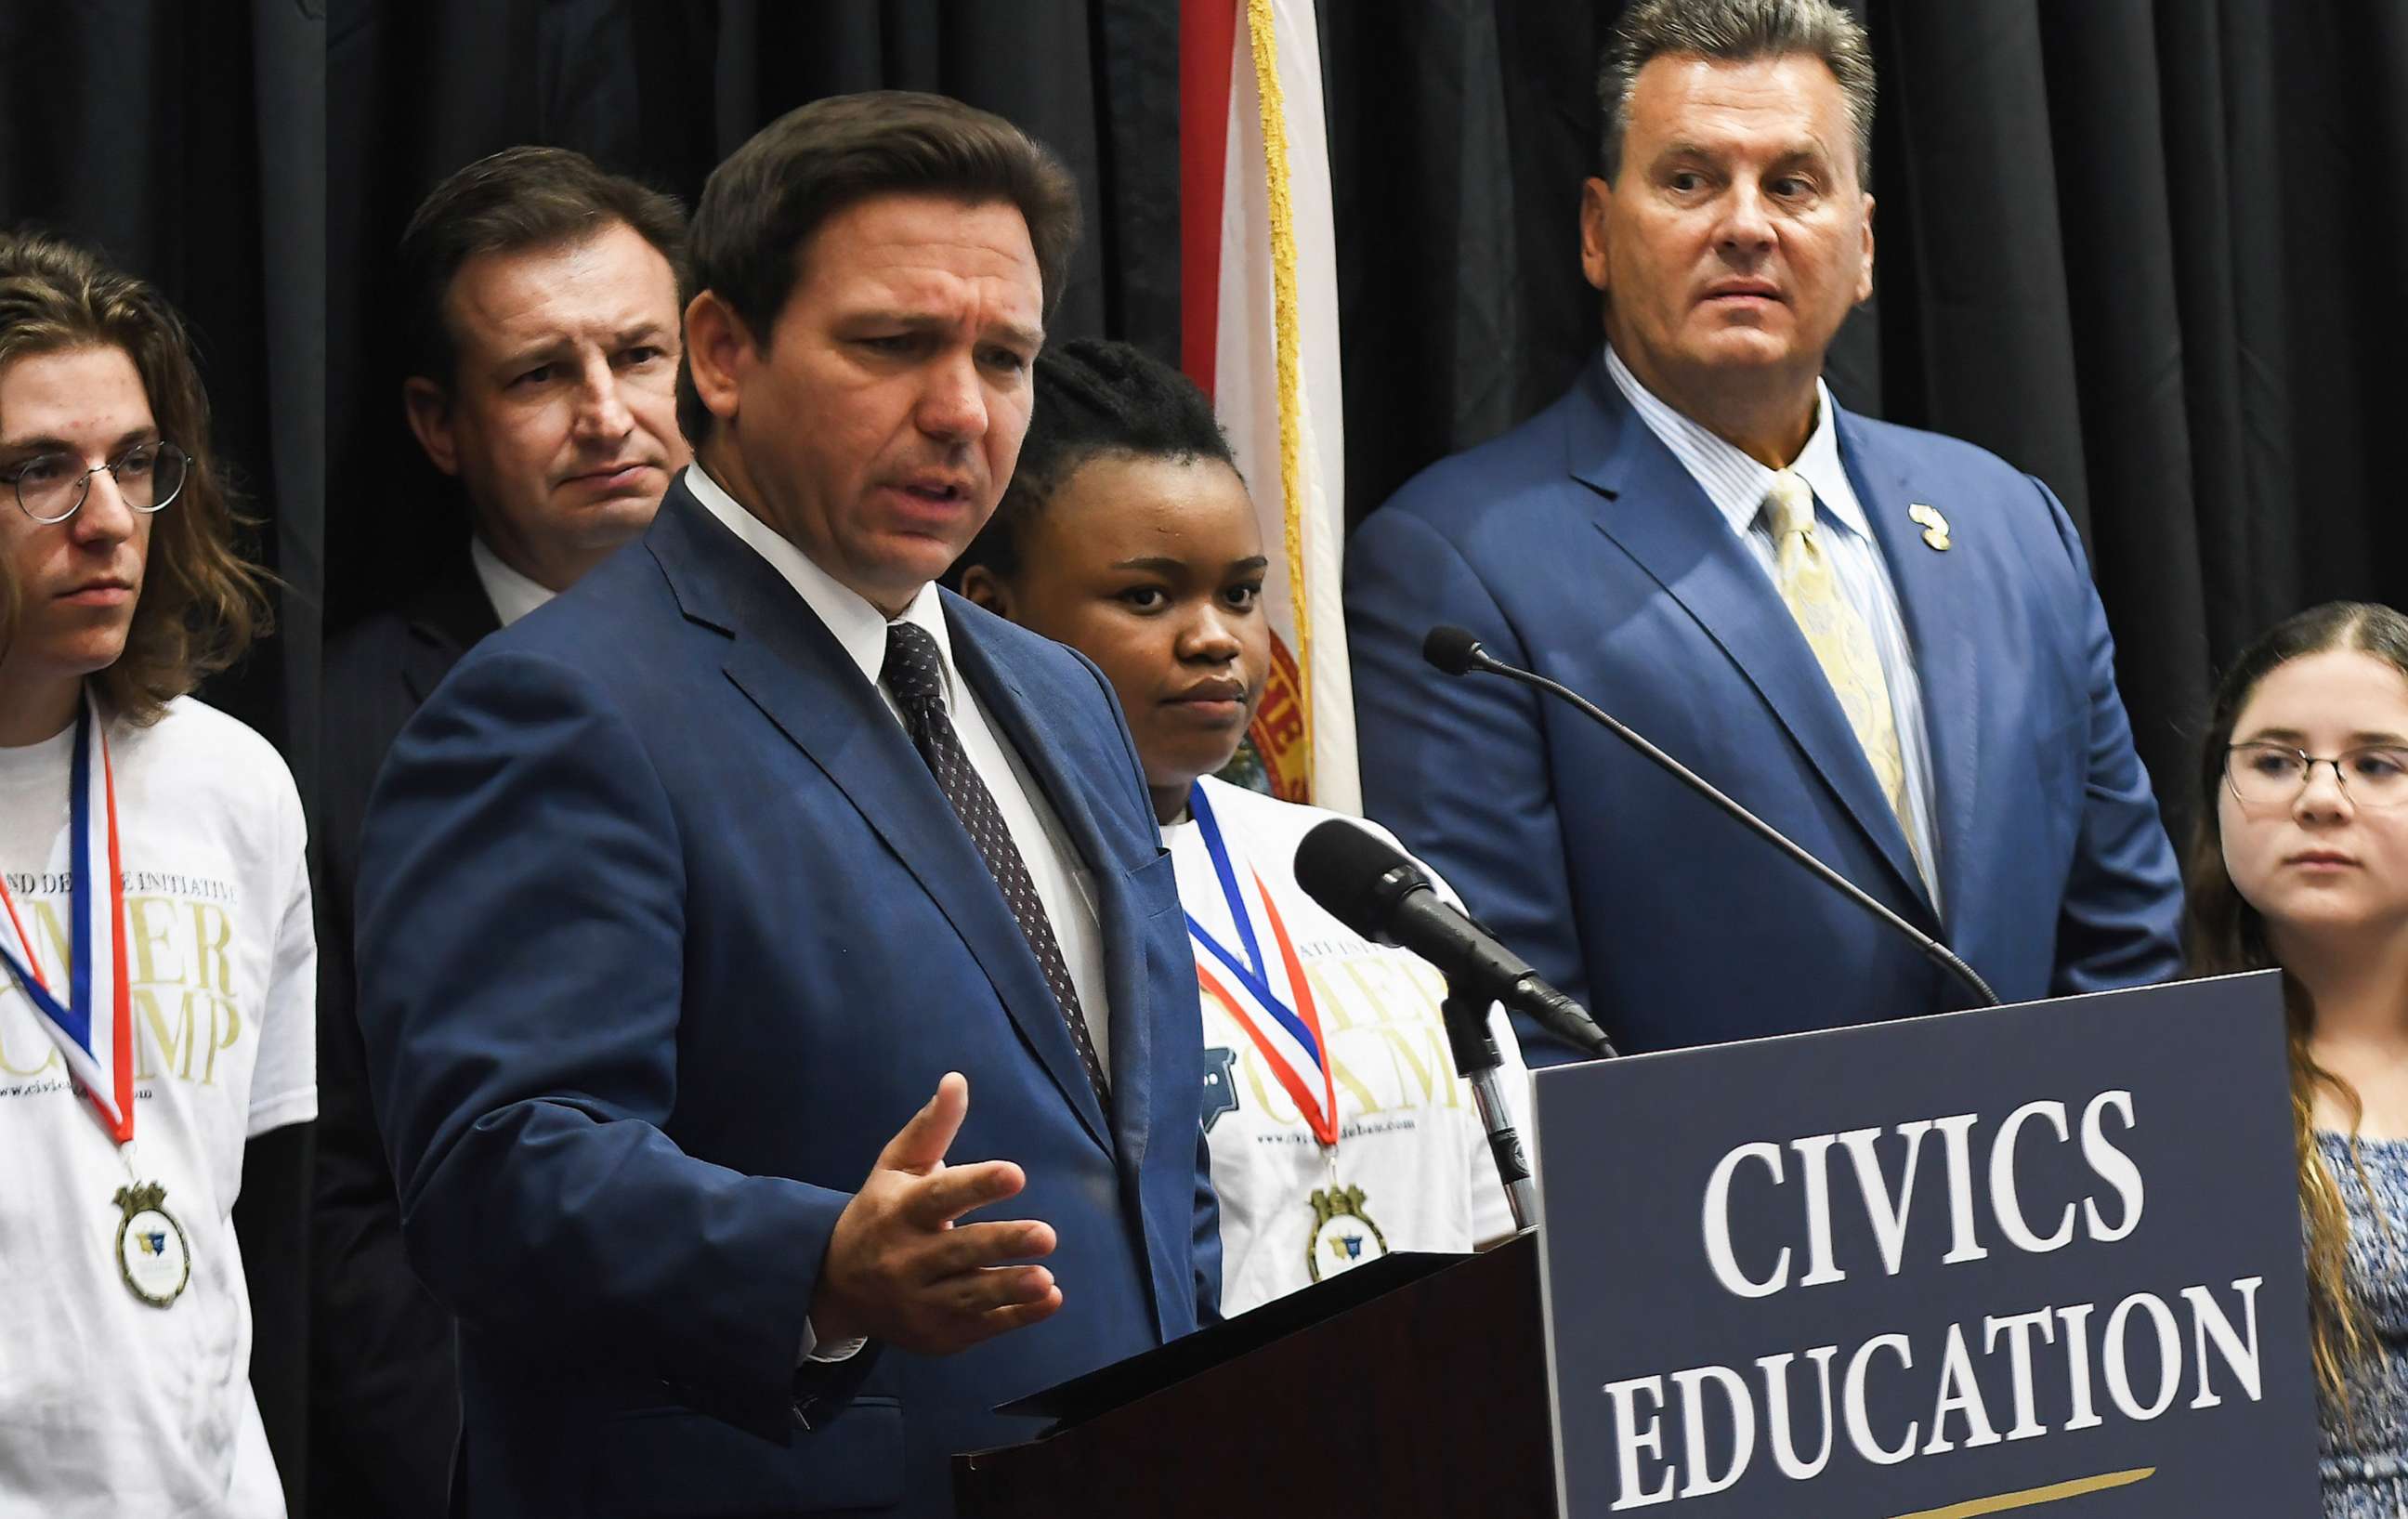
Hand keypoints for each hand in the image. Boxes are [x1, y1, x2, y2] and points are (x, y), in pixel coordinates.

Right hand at [811, 1073, 1062, 1354]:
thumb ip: (931, 1127)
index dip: (977, 1185)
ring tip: (1046, 1278)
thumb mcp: (896, 1168)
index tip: (1015, 1174)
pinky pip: (981, 1327)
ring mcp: (921, 1302)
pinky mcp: (938, 1334)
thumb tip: (957, 1080)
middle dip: (1002, 1243)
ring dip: (1009, 1287)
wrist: (836, 1288)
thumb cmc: (880, 1214)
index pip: (940, 1197)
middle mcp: (907, 1259)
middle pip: (959, 1250)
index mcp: (901, 1211)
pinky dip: (1015, 1317)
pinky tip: (1048, 1300)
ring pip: (969, 1295)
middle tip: (1046, 1235)